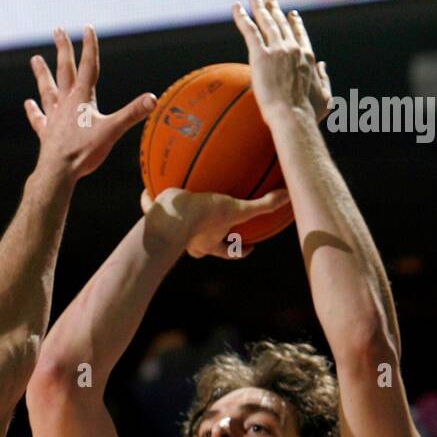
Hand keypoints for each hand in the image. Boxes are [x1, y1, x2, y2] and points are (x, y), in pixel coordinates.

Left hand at [25, 25, 156, 181]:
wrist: (58, 172)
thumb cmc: (84, 152)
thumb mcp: (112, 131)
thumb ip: (132, 113)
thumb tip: (153, 99)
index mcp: (82, 98)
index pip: (88, 67)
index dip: (89, 47)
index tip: (87, 28)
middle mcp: (65, 103)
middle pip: (64, 71)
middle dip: (63, 50)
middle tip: (58, 30)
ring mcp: (54, 117)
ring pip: (47, 90)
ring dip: (42, 74)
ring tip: (35, 59)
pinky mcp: (46, 133)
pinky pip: (39, 119)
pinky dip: (34, 111)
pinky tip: (28, 104)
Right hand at [142, 186, 288, 259]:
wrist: (171, 218)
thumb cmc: (203, 219)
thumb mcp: (237, 210)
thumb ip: (264, 205)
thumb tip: (289, 196)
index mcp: (208, 243)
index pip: (228, 251)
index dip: (239, 250)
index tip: (248, 246)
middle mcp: (190, 240)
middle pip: (201, 244)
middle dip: (206, 238)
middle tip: (211, 226)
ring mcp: (171, 230)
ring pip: (174, 228)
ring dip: (176, 219)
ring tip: (178, 202)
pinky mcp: (154, 215)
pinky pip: (150, 206)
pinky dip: (148, 199)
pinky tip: (146, 185)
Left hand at [233, 0, 331, 124]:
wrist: (292, 116)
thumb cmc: (308, 114)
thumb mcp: (325, 97)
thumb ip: (324, 78)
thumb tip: (323, 65)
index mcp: (307, 57)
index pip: (299, 34)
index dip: (294, 23)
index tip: (291, 14)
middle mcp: (292, 48)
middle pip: (281, 23)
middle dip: (274, 8)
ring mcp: (277, 49)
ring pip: (266, 22)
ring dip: (259, 6)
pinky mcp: (261, 55)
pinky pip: (250, 31)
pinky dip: (242, 17)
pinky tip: (235, 8)